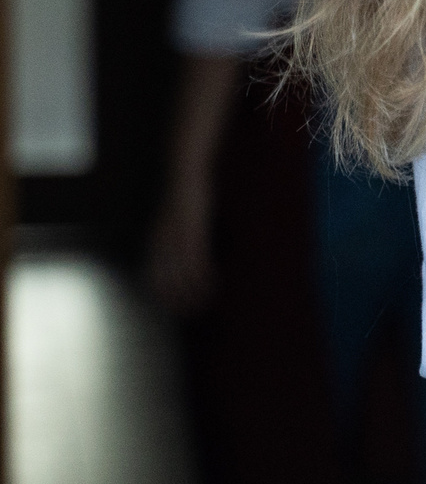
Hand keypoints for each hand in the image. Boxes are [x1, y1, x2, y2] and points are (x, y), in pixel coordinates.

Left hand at [146, 182, 216, 314]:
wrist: (186, 170)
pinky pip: (196, 259)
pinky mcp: (192, 230)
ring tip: (205, 304)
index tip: (176, 308)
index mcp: (157, 239)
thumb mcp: (179, 217)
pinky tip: (212, 284)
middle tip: (191, 313)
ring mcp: (177, 236)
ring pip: (181, 273)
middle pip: (166, 279)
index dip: (164, 294)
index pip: (155, 275)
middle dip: (178, 299)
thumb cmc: (187, 193)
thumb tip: (190, 251)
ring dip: (193, 292)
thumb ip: (181, 234)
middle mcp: (163, 241)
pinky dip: (203, 275)